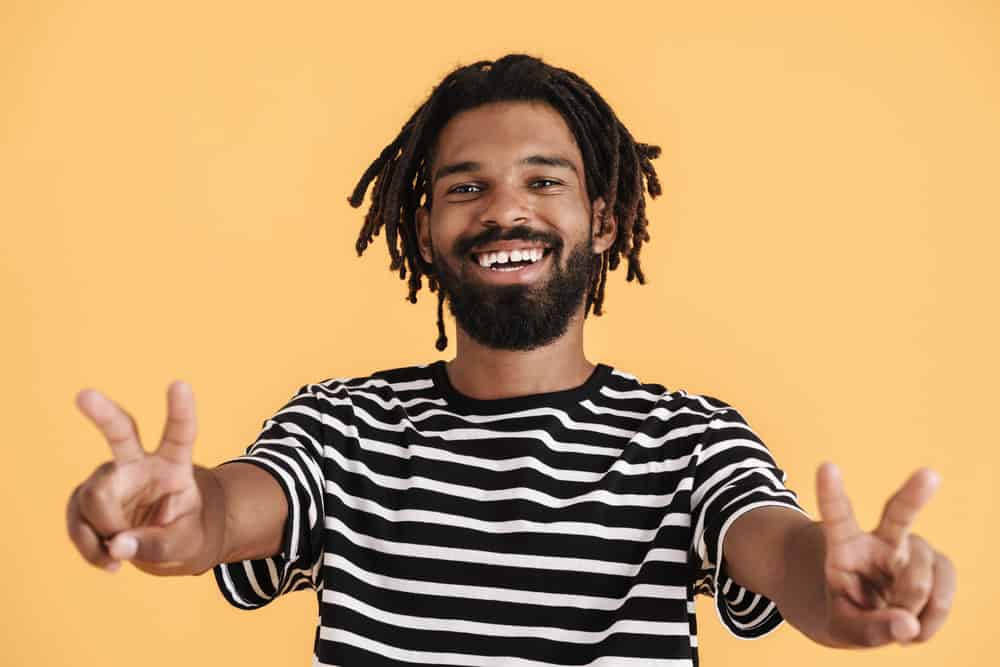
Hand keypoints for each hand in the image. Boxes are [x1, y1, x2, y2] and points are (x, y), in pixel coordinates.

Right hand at [66, 381, 207, 574]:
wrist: (162, 546)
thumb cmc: (182, 535)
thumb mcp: (184, 545)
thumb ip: (156, 545)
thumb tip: (117, 544)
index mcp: (175, 465)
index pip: (181, 433)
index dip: (181, 410)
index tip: (180, 384)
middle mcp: (140, 463)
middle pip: (121, 433)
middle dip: (103, 413)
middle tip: (84, 395)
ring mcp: (111, 478)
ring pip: (95, 497)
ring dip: (105, 532)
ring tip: (123, 555)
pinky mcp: (87, 498)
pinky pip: (79, 521)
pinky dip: (91, 547)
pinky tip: (109, 561)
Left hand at [816, 462, 955, 646]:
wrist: (866, 616)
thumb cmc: (847, 615)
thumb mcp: (841, 629)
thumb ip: (869, 630)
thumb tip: (908, 625)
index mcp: (843, 546)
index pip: (836, 515)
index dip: (831, 492)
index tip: (826, 465)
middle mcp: (879, 541)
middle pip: (898, 514)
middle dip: (914, 495)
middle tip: (930, 474)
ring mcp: (909, 550)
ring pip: (921, 574)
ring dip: (912, 605)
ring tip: (898, 622)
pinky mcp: (935, 564)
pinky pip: (944, 587)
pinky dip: (934, 615)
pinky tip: (917, 625)